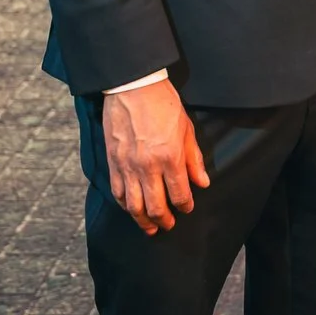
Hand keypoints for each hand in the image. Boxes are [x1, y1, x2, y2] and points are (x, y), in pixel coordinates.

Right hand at [101, 76, 209, 233]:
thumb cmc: (163, 104)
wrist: (133, 87)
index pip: (179, 194)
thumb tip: (202, 183)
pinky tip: (131, 209)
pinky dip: (125, 205)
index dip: (185, 206)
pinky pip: (117, 192)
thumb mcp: (186, 128)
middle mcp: (147, 166)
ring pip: (134, 206)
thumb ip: (194, 159)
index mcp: (170, 157)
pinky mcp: (113, 162)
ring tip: (149, 227)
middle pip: (155, 207)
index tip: (187, 208)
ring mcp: (127, 166)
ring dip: (142, 221)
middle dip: (164, 220)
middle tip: (168, 225)